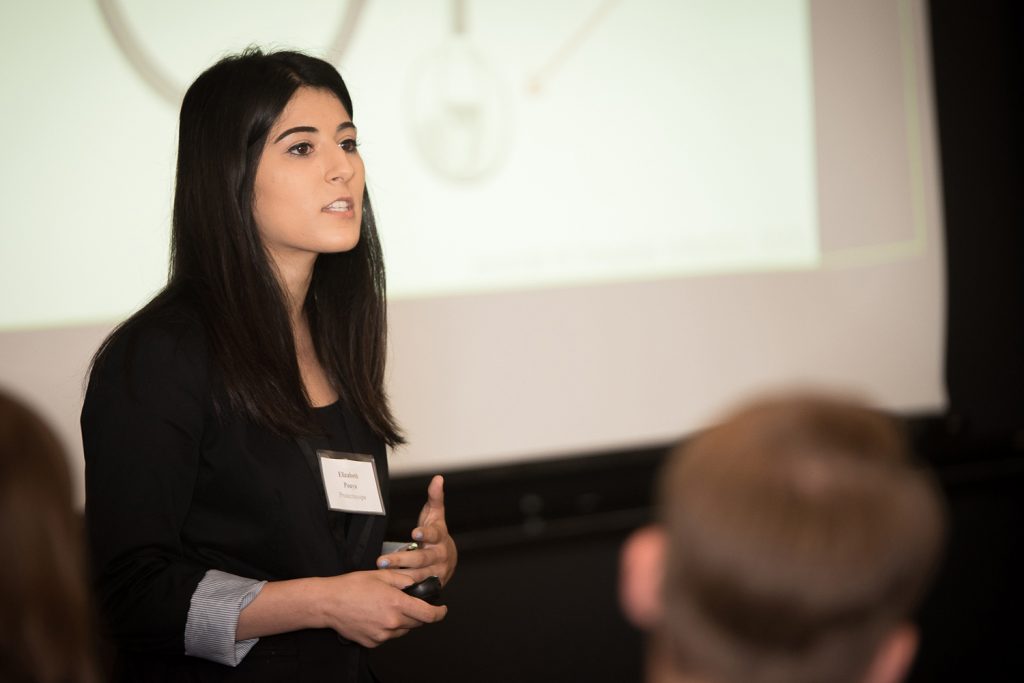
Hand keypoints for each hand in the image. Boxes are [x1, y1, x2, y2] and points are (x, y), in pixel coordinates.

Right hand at [316, 569, 446, 646]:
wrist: (328, 603)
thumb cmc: (352, 586)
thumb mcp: (382, 574)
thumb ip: (404, 579)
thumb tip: (417, 585)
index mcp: (397, 603)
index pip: (428, 614)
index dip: (439, 613)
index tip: (442, 609)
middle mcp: (392, 622)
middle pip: (417, 623)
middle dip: (417, 613)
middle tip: (405, 602)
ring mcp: (382, 635)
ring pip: (403, 630)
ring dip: (402, 621)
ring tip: (385, 607)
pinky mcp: (373, 642)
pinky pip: (388, 636)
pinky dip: (387, 628)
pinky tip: (375, 616)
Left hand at [376, 475, 457, 584]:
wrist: (448, 558)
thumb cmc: (437, 534)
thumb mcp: (436, 515)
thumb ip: (435, 498)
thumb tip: (438, 478)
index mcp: (440, 537)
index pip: (433, 535)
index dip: (424, 534)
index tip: (414, 533)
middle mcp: (440, 556)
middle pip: (421, 559)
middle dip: (401, 560)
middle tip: (382, 561)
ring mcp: (437, 572)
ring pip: (418, 575)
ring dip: (400, 575)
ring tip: (382, 573)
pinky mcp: (432, 585)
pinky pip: (418, 587)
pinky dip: (406, 588)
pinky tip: (391, 588)